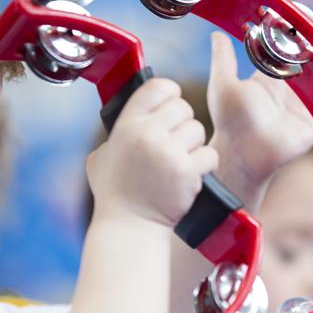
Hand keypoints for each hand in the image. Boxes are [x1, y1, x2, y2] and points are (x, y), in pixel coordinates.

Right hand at [87, 78, 218, 226]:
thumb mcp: (102, 155)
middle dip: (183, 124)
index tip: (170, 107)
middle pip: (183, 108)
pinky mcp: (187, 172)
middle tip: (176, 143)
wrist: (129, 225)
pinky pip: (209, 154)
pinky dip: (204, 165)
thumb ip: (118, 132)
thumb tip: (132, 115)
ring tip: (180, 162)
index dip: (170, 94)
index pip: (159, 87)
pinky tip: (190, 175)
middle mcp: (147, 133)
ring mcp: (169, 152)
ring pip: (198, 131)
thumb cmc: (115, 193)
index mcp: (127, 124)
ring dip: (194, 146)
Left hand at [208, 18, 312, 204]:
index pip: (288, 52)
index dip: (299, 36)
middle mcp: (289, 91)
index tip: (307, 18)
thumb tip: (216, 34)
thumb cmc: (230, 121)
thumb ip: (223, 59)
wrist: (243, 154)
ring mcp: (304, 107)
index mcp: (270, 79)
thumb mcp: (224, 84)